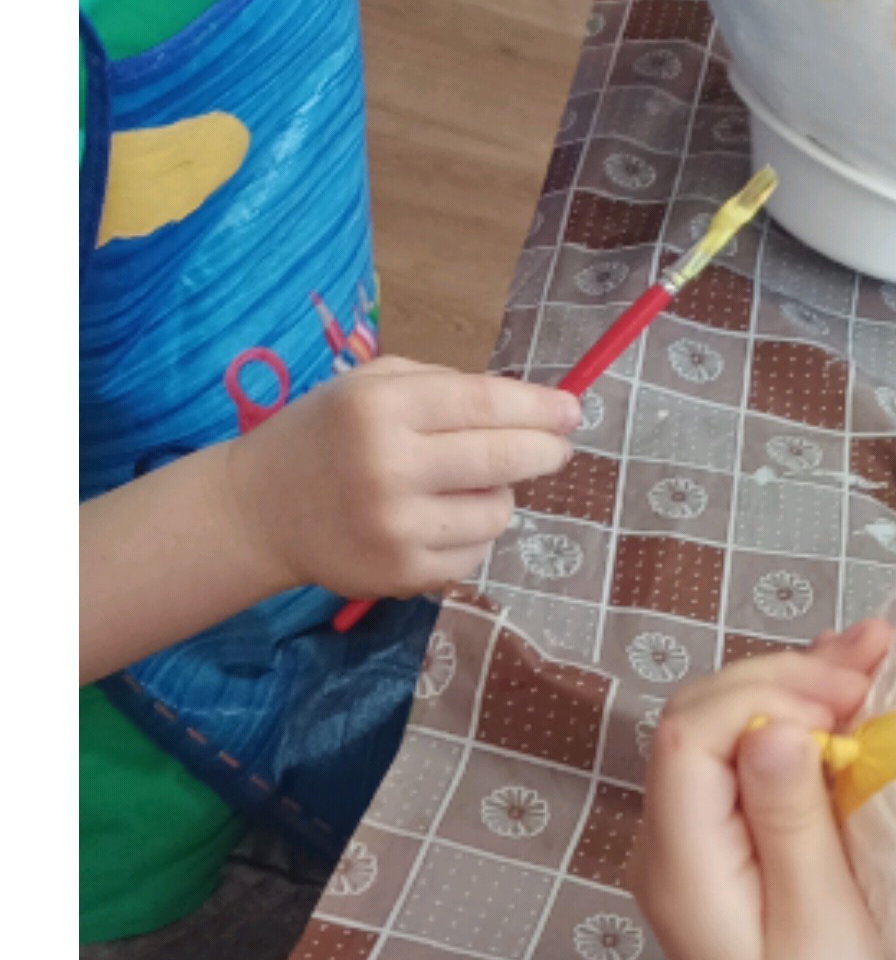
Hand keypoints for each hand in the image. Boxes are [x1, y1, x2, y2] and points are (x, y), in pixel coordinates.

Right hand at [221, 356, 580, 603]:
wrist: (259, 511)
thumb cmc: (326, 433)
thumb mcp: (374, 383)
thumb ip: (446, 387)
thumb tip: (529, 405)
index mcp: (384, 408)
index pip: (487, 403)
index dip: (541, 407)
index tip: (574, 409)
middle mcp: (389, 468)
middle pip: (501, 459)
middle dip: (546, 451)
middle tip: (558, 448)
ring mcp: (394, 529)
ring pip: (497, 512)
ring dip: (501, 495)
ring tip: (472, 484)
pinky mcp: (397, 576)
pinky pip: (473, 554)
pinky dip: (474, 534)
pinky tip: (444, 519)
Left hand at [637, 618, 895, 959]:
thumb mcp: (817, 922)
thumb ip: (790, 819)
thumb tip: (776, 726)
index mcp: (681, 866)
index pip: (690, 735)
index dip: (763, 694)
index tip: (843, 703)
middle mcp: (668, 846)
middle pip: (702, 718)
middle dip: (785, 674)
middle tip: (870, 665)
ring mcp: (690, 845)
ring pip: (725, 728)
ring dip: (797, 683)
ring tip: (872, 653)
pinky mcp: (722, 847)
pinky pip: (742, 759)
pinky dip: (794, 716)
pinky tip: (842, 689)